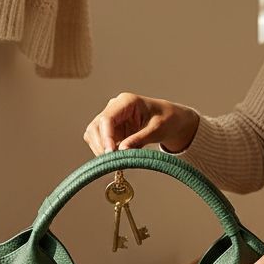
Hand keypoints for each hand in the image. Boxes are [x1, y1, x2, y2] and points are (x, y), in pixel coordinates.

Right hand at [83, 92, 198, 155]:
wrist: (170, 119)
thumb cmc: (166, 119)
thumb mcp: (156, 130)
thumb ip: (138, 139)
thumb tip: (121, 150)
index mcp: (126, 101)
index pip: (107, 118)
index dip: (105, 136)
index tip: (110, 152)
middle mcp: (114, 108)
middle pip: (95, 126)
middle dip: (100, 145)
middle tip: (112, 161)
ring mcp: (111, 119)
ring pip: (93, 134)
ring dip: (100, 149)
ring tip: (116, 161)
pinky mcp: (111, 130)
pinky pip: (99, 142)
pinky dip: (104, 151)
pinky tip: (116, 158)